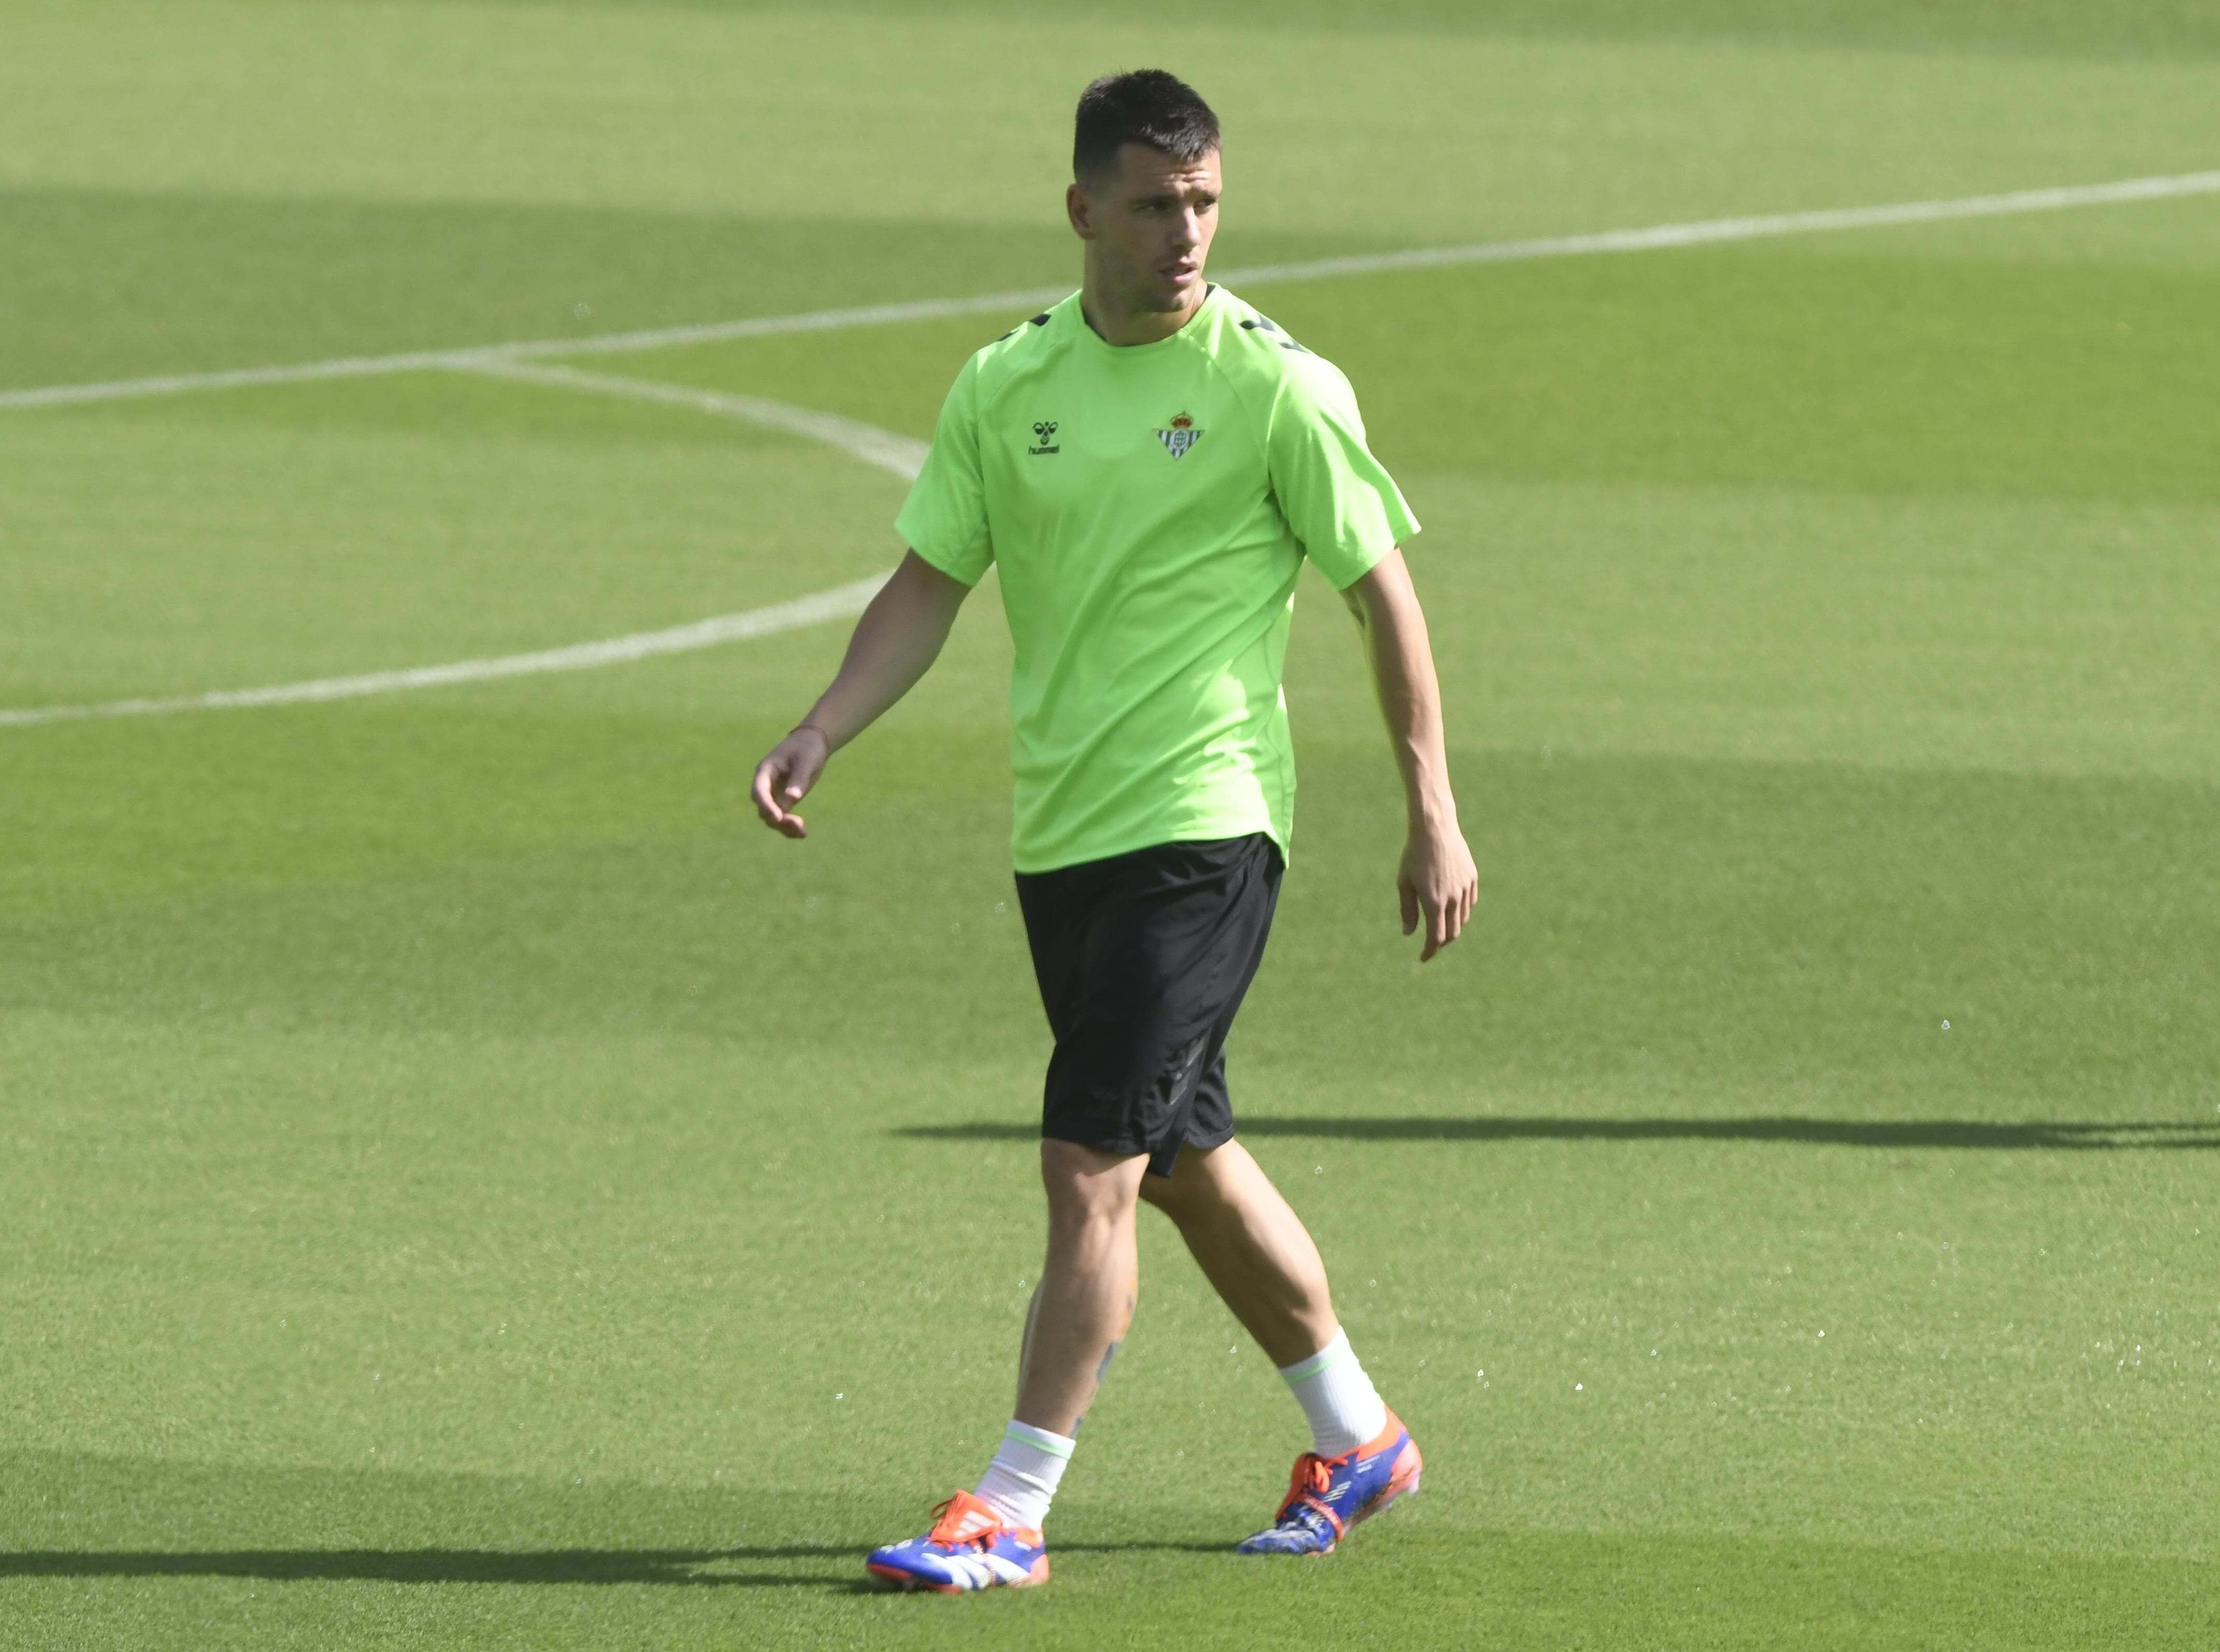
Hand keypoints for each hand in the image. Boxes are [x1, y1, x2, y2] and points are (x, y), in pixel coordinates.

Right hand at [751, 726, 829, 838]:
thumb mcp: (806, 761)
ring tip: (803, 833)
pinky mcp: (784, 800)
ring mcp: (774, 794)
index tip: (778, 817)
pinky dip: (790, 827)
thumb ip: (798, 780)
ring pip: (772, 817)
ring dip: (784, 827)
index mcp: (766, 770)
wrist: (812, 743)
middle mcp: (766, 785)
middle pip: (764, 808)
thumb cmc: (808, 748)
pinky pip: (783, 818)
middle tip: (799, 824)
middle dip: (778, 819)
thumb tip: (792, 800)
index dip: (766, 805)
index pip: (760, 791)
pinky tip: (803, 834)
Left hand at [1398, 822, 1476, 961]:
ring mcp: (1465, 889)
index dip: (1430, 951)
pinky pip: (1469, 903)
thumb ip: (1408, 910)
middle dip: (1441, 942)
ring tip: (1439, 923)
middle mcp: (1453, 899)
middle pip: (1452, 933)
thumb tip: (1408, 933)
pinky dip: (1461, 911)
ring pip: (1462, 919)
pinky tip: (1451, 907)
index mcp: (1434, 903)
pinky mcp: (1472, 878)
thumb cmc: (1414, 855)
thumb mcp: (1404, 883)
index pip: (1436, 938)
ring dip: (1452, 926)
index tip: (1423, 958)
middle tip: (1430, 943)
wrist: (1435, 828)